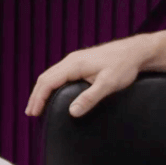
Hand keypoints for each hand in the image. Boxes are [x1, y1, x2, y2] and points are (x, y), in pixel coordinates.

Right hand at [25, 37, 152, 117]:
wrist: (135, 51)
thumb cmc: (123, 66)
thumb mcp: (108, 84)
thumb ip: (90, 98)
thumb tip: (72, 112)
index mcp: (74, 65)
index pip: (48, 82)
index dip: (38, 98)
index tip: (33, 113)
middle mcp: (71, 60)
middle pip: (45, 78)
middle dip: (36, 96)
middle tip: (30, 113)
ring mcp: (75, 60)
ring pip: (51, 75)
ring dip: (42, 90)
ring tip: (37, 105)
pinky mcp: (80, 62)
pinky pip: (58, 74)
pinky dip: (50, 85)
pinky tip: (52, 93)